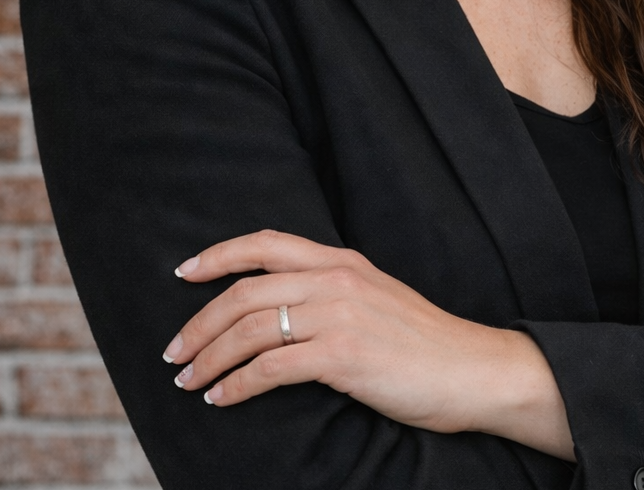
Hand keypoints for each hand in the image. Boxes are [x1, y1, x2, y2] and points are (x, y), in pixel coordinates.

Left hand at [162, 229, 573, 459]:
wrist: (471, 368)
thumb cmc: (422, 342)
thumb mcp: (373, 297)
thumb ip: (331, 291)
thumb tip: (280, 305)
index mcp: (341, 260)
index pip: (265, 243)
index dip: (218, 255)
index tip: (182, 272)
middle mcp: (335, 279)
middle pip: (246, 291)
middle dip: (199, 323)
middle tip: (172, 352)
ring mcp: (339, 316)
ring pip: (251, 329)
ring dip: (210, 357)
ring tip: (188, 381)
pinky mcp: (343, 356)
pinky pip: (271, 368)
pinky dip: (237, 385)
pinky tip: (222, 399)